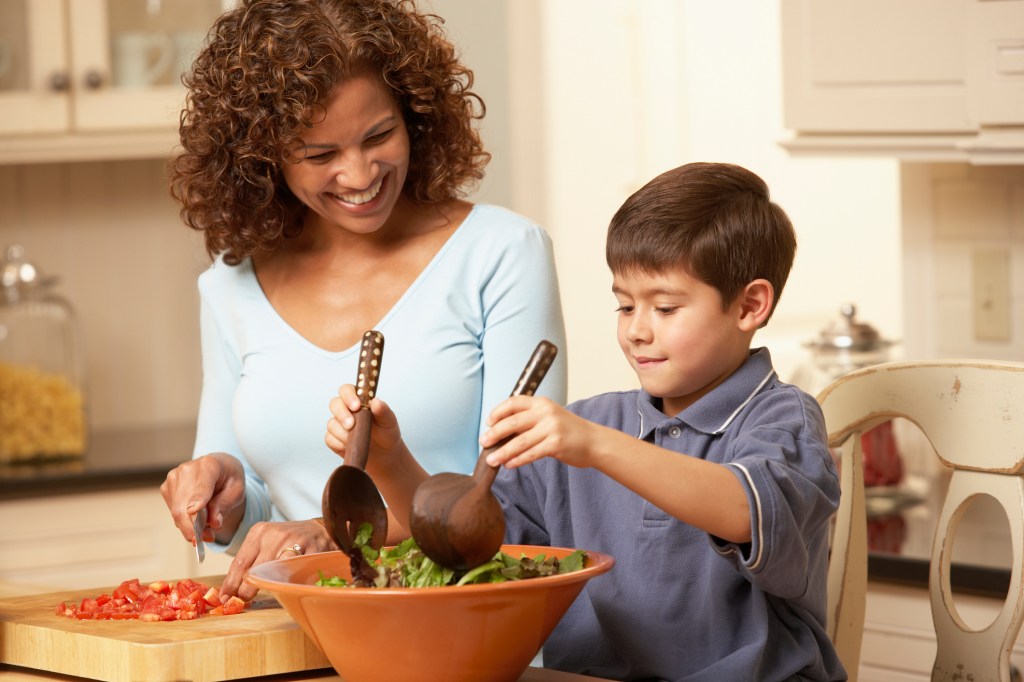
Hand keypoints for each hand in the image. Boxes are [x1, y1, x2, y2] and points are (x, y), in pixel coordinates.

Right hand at [161, 452, 245, 547]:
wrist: (219, 466)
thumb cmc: (229, 478)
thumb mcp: (236, 491)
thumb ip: (224, 506)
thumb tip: (213, 524)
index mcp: (209, 465)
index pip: (201, 487)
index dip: (196, 500)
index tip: (194, 512)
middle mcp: (187, 470)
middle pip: (183, 505)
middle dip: (194, 527)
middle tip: (208, 538)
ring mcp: (173, 478)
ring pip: (177, 512)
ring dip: (191, 526)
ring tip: (208, 529)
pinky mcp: (167, 488)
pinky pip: (174, 513)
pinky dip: (186, 521)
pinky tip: (198, 517)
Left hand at [222, 519, 335, 601]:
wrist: (319, 530)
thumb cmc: (287, 539)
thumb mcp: (265, 541)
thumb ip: (250, 561)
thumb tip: (230, 589)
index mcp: (259, 532)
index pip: (240, 562)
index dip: (230, 584)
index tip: (224, 597)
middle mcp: (275, 536)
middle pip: (254, 571)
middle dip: (245, 590)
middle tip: (242, 600)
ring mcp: (294, 544)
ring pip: (273, 575)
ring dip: (266, 588)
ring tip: (263, 593)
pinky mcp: (311, 553)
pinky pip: (294, 576)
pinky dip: (287, 585)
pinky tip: (285, 588)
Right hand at [325, 384, 403, 468]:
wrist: (385, 453)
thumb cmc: (386, 432)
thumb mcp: (389, 420)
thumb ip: (383, 410)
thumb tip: (376, 401)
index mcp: (358, 399)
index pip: (346, 390)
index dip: (348, 396)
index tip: (356, 406)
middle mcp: (346, 409)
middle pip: (334, 404)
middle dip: (342, 414)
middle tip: (351, 425)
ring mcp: (338, 424)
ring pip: (332, 424)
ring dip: (343, 433)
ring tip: (357, 439)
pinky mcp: (334, 439)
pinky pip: (330, 439)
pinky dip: (339, 444)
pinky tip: (350, 446)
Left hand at [481, 396, 599, 469]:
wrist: (594, 441)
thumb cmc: (568, 430)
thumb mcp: (549, 417)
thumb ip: (529, 420)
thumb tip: (501, 430)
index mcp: (542, 403)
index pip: (514, 402)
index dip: (498, 412)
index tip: (488, 423)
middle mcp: (546, 412)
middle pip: (513, 422)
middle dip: (495, 434)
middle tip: (483, 443)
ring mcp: (552, 428)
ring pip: (520, 441)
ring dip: (502, 451)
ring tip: (491, 460)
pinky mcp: (556, 444)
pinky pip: (531, 453)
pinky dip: (517, 460)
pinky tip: (508, 464)